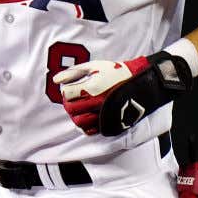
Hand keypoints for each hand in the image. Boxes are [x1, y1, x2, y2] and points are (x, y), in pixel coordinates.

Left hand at [53, 52, 191, 133]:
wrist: (142, 83)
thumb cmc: (117, 72)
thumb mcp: (95, 66)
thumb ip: (74, 72)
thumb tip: (55, 80)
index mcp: (91, 87)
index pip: (67, 95)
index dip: (67, 92)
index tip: (72, 90)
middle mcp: (96, 103)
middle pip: (71, 110)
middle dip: (69, 105)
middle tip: (75, 100)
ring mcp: (103, 115)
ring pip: (79, 123)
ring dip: (76, 116)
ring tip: (81, 109)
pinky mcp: (109, 124)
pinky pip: (90, 131)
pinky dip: (85, 126)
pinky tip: (89, 117)